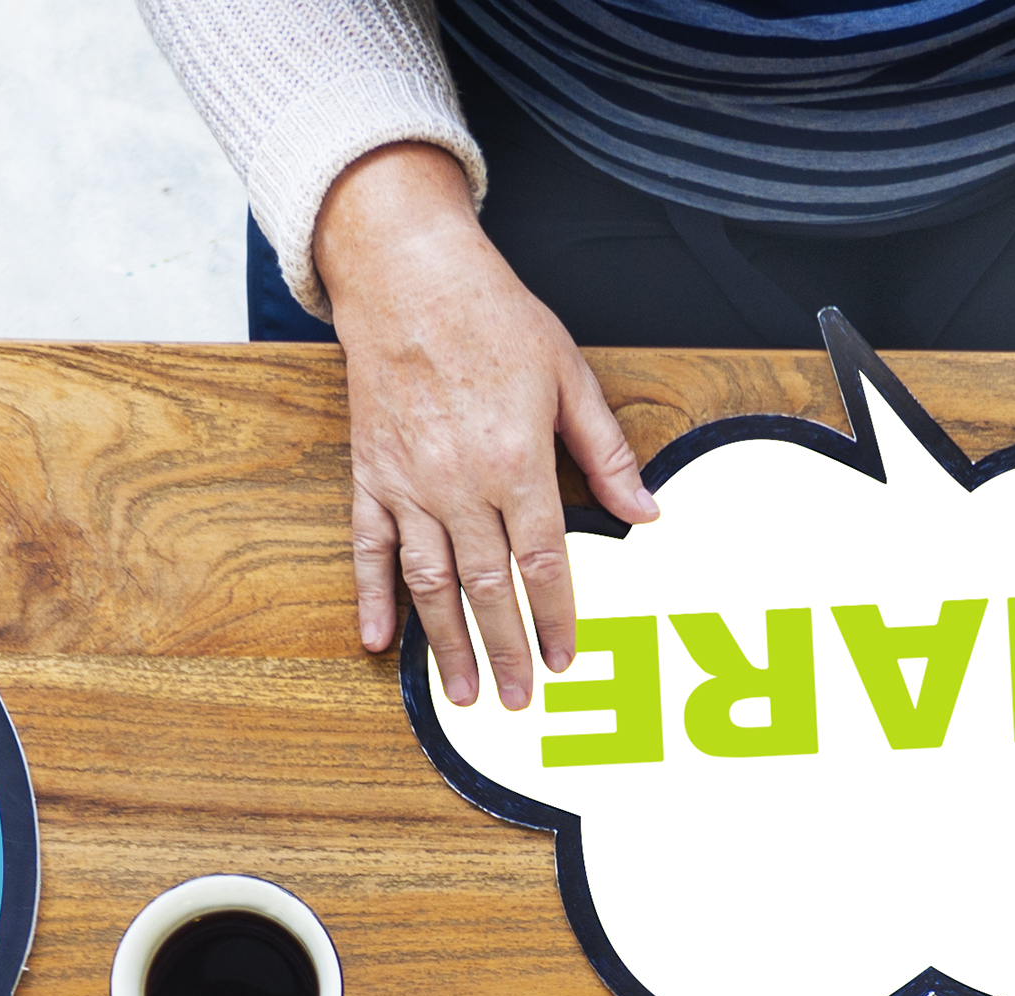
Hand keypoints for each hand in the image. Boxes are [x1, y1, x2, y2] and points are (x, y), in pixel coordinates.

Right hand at [317, 144, 658, 712]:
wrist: (408, 274)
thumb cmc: (492, 317)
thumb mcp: (567, 375)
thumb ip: (606, 451)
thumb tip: (645, 512)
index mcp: (516, 462)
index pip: (544, 561)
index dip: (557, 617)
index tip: (566, 657)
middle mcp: (459, 484)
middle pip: (488, 588)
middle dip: (506, 650)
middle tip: (520, 701)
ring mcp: (409, 484)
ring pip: (430, 583)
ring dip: (447, 644)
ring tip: (464, 692)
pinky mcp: (372, 475)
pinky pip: (369, 549)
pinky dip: (372, 598)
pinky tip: (379, 642)